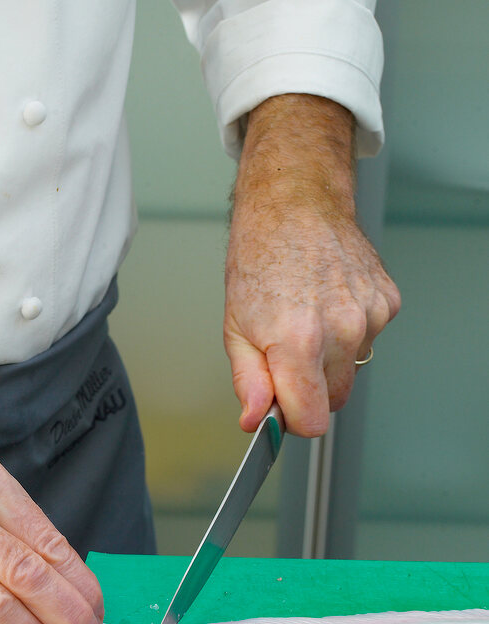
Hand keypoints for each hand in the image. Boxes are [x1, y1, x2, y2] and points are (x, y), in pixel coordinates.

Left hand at [224, 95, 400, 436]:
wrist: (294, 202)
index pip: (312, 421)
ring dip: (329, 359)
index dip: (293, 420)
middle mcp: (340, 330)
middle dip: (309, 390)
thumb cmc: (260, 257)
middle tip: (285, 354)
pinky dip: (348, 332)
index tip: (281, 405)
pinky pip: (366, 340)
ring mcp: (369, 316)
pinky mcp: (387, 302)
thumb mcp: (236, 327)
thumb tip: (256, 419)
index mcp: (299, 342)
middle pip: (333, 402)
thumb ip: (249, 381)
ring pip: (351, 370)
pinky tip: (327, 302)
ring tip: (305, 318)